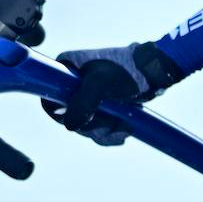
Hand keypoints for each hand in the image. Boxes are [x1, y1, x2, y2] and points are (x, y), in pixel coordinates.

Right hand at [42, 43, 179, 144]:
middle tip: (111, 123)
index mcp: (66, 68)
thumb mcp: (102, 83)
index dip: (60, 114)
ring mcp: (86, 96)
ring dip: (104, 131)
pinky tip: (124, 131)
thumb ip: (83, 102)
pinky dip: (110, 133)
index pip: (47, 97)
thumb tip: (68, 126)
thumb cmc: (128, 70)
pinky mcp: (100, 107)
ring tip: (124, 127)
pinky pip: (97, 128)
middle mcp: (72, 82)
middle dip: (91, 126)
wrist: (155, 73)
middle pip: (67, 118)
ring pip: (84, 126)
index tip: (80, 120)